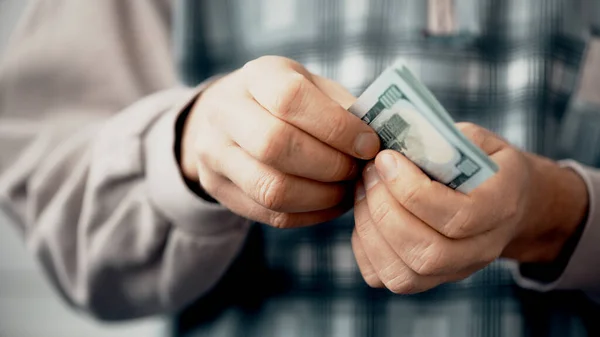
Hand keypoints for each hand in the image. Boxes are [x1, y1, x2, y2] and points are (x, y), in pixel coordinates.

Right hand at [180, 56, 379, 227]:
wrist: (225, 117)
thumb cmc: (284, 101)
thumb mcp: (311, 87)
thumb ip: (342, 109)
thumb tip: (382, 140)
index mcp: (256, 76)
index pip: (290, 100)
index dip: (336, 127)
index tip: (369, 144)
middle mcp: (225, 112)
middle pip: (276, 145)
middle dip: (329, 165)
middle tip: (357, 170)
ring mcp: (215, 153)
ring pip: (271, 189)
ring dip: (321, 196)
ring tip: (346, 190)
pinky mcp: (218, 188)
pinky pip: (270, 215)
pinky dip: (310, 215)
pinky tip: (330, 204)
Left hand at [351, 123, 588, 292]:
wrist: (506, 202)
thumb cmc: (483, 165)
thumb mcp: (476, 141)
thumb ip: (443, 141)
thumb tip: (396, 139)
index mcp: (502, 208)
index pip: (459, 217)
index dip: (413, 191)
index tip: (386, 158)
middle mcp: (481, 250)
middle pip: (428, 253)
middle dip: (385, 210)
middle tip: (368, 173)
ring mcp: (454, 271)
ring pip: (404, 274)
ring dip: (370, 228)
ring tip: (361, 189)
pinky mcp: (425, 280)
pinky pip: (384, 278)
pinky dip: (363, 246)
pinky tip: (363, 213)